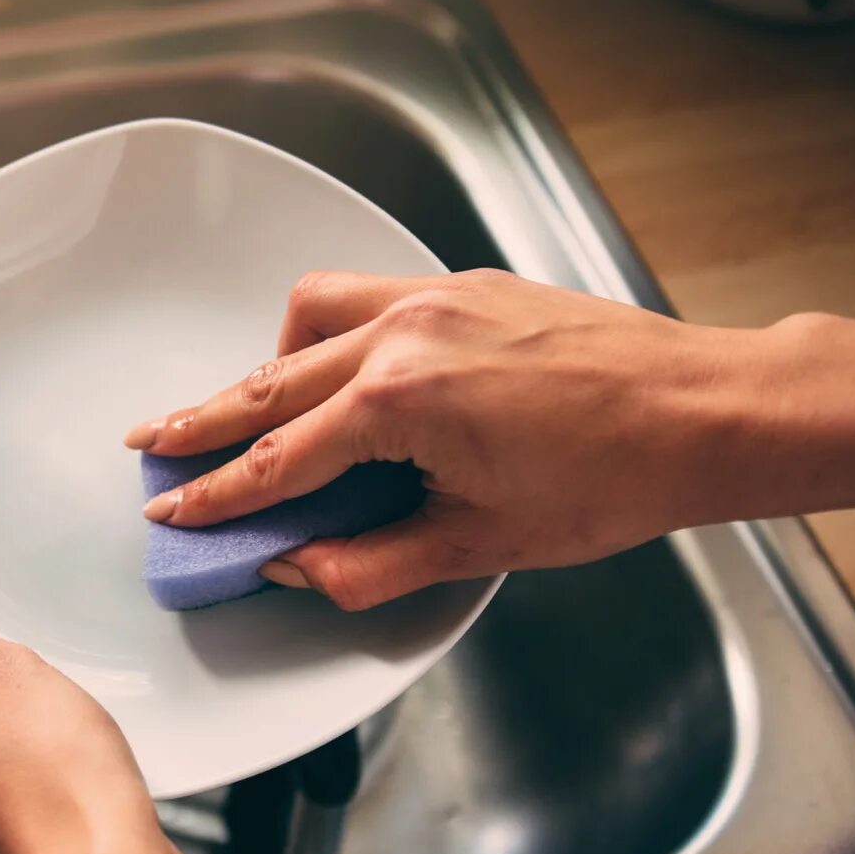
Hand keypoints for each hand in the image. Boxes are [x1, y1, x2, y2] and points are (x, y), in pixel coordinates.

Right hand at [125, 269, 766, 608]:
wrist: (703, 411)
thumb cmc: (613, 476)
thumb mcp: (479, 543)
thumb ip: (368, 563)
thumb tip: (296, 568)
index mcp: (402, 401)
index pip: (278, 460)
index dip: (216, 496)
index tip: (173, 511)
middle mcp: (406, 333)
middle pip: (268, 383)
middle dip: (202, 420)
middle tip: (151, 443)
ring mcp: (434, 299)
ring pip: (307, 320)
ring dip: (261, 366)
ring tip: (235, 408)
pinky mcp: (462, 286)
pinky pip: (361, 294)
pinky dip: (322, 330)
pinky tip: (326, 365)